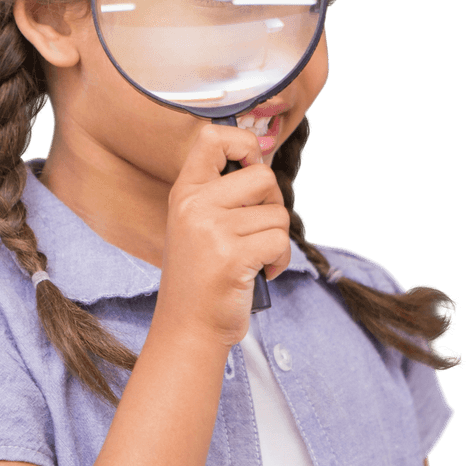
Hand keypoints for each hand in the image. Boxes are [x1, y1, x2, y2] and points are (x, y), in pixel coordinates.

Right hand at [154, 122, 290, 349]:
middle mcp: (194, 206)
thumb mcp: (196, 224)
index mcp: (185, 192)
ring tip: (253, 259)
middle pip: (262, 176)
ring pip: (277, 214)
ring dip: (276, 239)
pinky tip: (261, 272)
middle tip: (256, 230)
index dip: (243, 143)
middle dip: (272, 204)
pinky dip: (280, 260)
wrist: (187, 328)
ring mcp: (212, 231)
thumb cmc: (200, 277)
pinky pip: (280, 242)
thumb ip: (221, 192)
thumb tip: (262, 155)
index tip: (250, 166)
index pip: (213, 137)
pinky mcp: (232, 256)